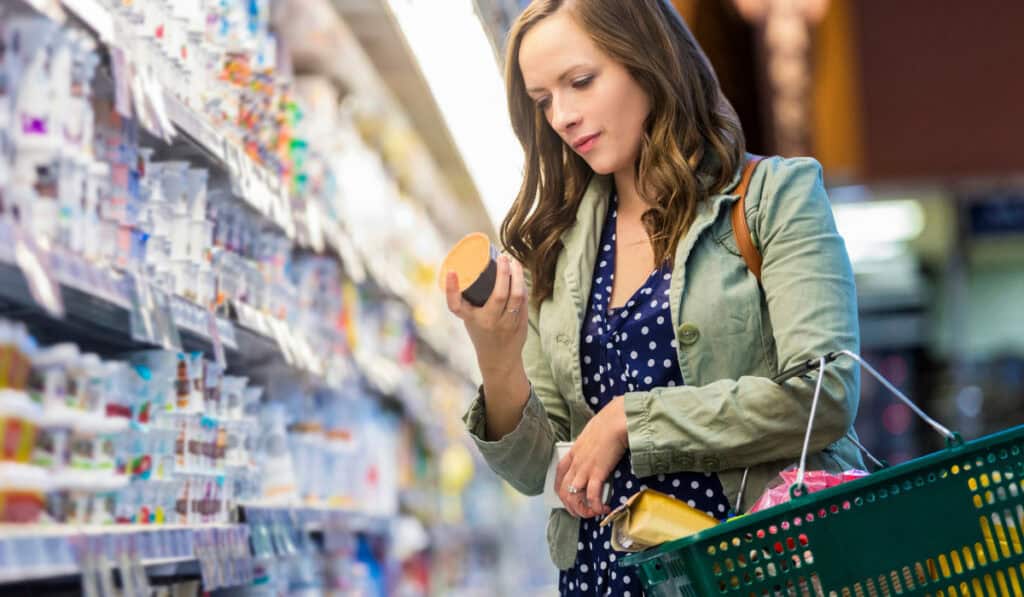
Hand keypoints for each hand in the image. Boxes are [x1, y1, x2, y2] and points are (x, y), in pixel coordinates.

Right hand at [444, 254, 527, 375]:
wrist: (499, 360)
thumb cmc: (482, 332)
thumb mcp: (470, 318)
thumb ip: (471, 298)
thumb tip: (479, 266)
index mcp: (470, 320)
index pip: (456, 306)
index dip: (451, 288)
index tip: (452, 271)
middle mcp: (488, 322)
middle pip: (499, 295)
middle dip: (503, 272)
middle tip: (503, 257)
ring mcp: (506, 324)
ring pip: (517, 297)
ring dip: (518, 276)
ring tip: (515, 262)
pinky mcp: (520, 324)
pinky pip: (523, 301)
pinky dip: (522, 286)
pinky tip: (520, 275)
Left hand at [555, 396, 628, 518]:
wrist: (616, 421)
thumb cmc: (608, 423)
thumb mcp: (593, 434)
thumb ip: (591, 445)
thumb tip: (598, 449)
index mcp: (573, 452)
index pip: (559, 475)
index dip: (561, 490)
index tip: (569, 498)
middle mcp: (575, 463)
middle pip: (564, 491)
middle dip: (571, 506)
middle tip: (582, 513)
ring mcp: (584, 468)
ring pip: (573, 496)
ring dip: (581, 509)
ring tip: (592, 513)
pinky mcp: (597, 472)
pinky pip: (592, 495)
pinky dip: (596, 505)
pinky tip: (603, 508)